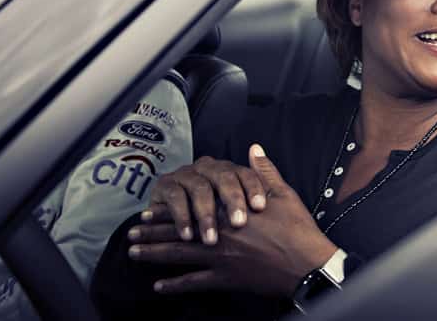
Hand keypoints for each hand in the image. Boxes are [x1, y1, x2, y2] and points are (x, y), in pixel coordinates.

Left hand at [128, 144, 338, 295]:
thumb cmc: (296, 228)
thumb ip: (264, 171)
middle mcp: (219, 234)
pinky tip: (158, 287)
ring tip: (134, 253)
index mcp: (230, 211)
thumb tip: (254, 149)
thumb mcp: (282, 193)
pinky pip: (194, 283)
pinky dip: (175, 285)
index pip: (191, 207)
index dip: (168, 209)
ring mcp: (221, 258)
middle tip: (130, 232)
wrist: (306, 262)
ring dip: (154, 254)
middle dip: (151, 232)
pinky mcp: (227, 279)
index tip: (148, 209)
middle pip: (178, 232)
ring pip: (179, 256)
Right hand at [143, 152, 272, 244]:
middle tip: (239, 224)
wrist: (173, 227)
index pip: (245, 173)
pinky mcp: (164, 186)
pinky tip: (188, 236)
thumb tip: (263, 155)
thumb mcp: (236, 207)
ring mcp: (185, 175)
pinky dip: (182, 218)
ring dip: (206, 215)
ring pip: (199, 187)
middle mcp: (207, 168)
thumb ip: (256, 185)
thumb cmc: (213, 217)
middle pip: (224, 177)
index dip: (254, 188)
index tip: (261, 207)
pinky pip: (175, 198)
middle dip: (232, 200)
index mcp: (228, 170)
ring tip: (211, 239)